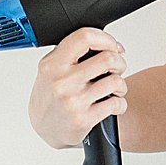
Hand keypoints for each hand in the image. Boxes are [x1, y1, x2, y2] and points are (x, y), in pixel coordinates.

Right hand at [27, 27, 128, 149]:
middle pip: (107, 58)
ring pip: (116, 81)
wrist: (43, 127)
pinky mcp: (84, 119)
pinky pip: (116, 103)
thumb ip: (73, 53)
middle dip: (119, 62)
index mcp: (53, 64)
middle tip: (117, 67)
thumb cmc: (51, 95)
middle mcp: (62, 81)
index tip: (111, 45)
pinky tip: (112, 103)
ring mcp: (73, 101)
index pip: (85, 37)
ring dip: (121, 84)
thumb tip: (110, 44)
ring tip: (115, 88)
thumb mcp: (51, 68)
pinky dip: (120, 103)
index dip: (106, 38)